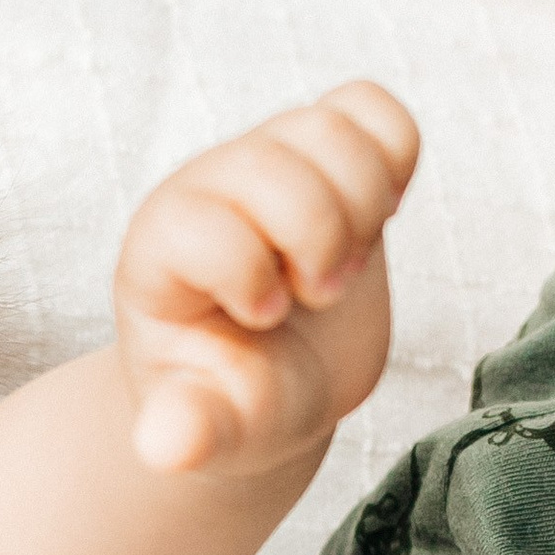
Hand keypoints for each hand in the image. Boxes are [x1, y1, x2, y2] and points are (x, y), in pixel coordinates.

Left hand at [116, 81, 418, 480]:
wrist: (278, 382)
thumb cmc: (237, 404)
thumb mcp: (214, 431)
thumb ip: (191, 433)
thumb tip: (168, 447)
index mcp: (159, 252)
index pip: (201, 224)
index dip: (250, 276)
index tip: (263, 321)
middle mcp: (207, 190)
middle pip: (275, 165)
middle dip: (320, 242)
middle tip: (318, 295)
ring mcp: (268, 162)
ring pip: (332, 130)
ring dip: (363, 206)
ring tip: (344, 261)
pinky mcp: (326, 153)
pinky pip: (374, 107)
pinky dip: (395, 158)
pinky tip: (377, 217)